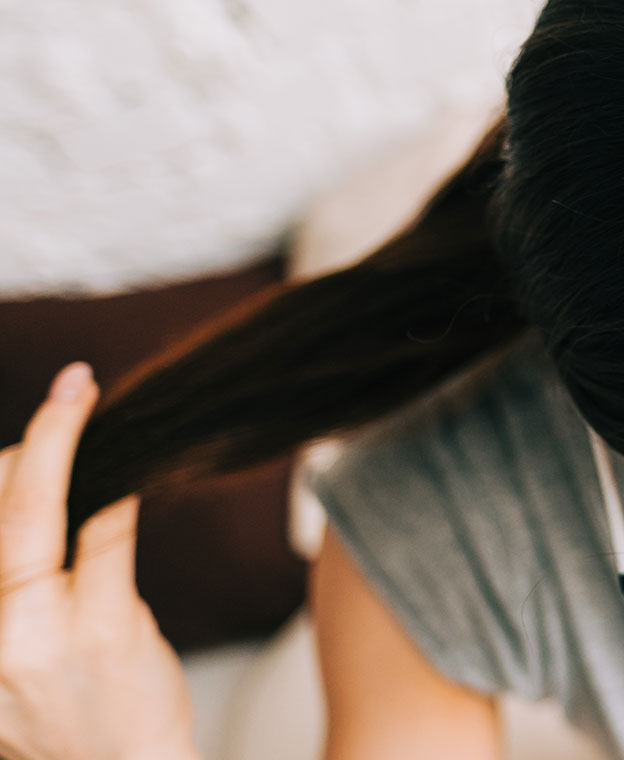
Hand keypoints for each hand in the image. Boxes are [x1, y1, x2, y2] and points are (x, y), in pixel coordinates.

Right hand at [0, 363, 199, 759]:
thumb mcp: (17, 658)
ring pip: (32, 514)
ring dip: (61, 449)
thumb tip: (28, 486)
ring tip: (84, 411)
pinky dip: (113, 489)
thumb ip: (13, 589)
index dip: (1, 468)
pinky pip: (102, 535)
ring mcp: (35, 634)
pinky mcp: (100, 627)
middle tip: (71, 392)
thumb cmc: (78, 713)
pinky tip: (129, 461)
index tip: (22, 430)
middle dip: (32, 445)